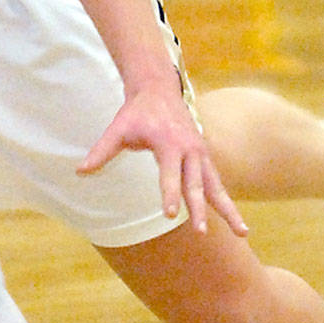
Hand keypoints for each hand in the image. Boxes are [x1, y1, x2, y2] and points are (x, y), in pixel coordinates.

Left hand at [80, 80, 246, 237]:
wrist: (159, 89)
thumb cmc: (136, 112)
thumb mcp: (118, 129)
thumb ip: (101, 152)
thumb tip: (80, 171)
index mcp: (169, 143)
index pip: (169, 174)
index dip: (169, 194)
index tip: (171, 215)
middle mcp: (190, 150)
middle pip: (197, 184)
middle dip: (200, 209)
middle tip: (202, 232)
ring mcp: (201, 154)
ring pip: (217, 186)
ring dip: (229, 209)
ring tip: (243, 232)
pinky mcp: (205, 157)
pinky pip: (217, 182)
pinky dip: (226, 201)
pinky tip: (235, 221)